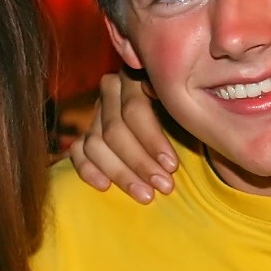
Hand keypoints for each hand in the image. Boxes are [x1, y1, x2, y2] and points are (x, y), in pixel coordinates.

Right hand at [68, 71, 178, 203]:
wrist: (185, 127)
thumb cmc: (192, 118)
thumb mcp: (191, 109)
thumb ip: (183, 107)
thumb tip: (172, 103)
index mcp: (136, 75)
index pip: (134, 109)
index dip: (152, 140)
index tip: (172, 166)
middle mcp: (111, 89)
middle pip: (114, 129)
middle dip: (139, 162)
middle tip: (163, 186)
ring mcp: (97, 112)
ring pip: (96, 144)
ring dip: (120, 173)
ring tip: (145, 195)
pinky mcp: (86, 134)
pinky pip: (78, 152)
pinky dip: (88, 170)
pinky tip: (104, 186)